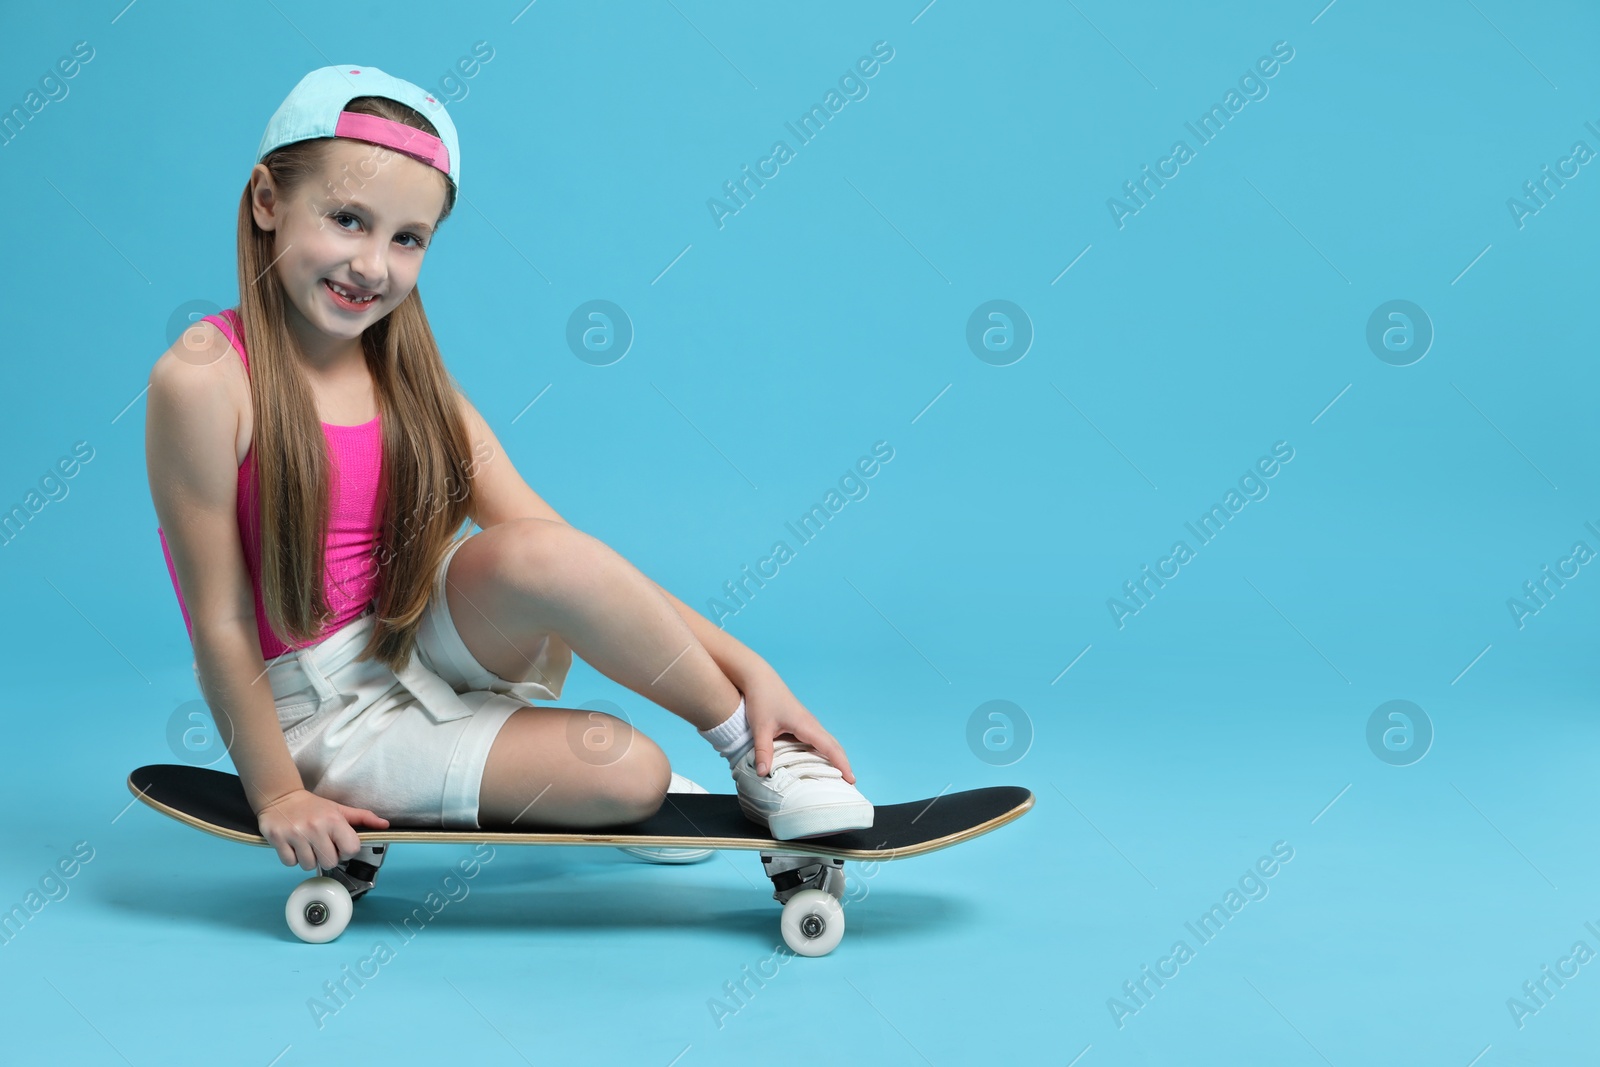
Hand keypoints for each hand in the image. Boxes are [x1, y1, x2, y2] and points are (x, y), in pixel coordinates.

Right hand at [254, 788, 389, 870]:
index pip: (351, 850)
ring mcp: (295, 834)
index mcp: (333, 820)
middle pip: (329, 862)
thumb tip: (385, 825)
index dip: (346, 851)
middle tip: (320, 845)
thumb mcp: (339, 809)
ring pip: (308, 866)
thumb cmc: (313, 807)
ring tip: (306, 844)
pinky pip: (290, 863)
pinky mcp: (277, 839)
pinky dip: (292, 858)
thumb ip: (364, 818)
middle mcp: (315, 827)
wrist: (281, 797)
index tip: (339, 845)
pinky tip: (293, 845)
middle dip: (326, 857)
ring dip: (308, 859)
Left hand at [737, 667, 856, 782]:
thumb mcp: (760, 727)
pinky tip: (820, 763)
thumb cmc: (761, 700)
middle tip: (850, 785)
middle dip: (843, 764)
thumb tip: (764, 774)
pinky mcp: (802, 723)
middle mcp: (811, 724)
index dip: (841, 764)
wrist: (759, 679)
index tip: (851, 780)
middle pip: (834, 746)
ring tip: (839, 778)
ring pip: (827, 742)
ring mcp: (808, 723)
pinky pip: (818, 740)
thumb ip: (763, 751)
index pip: (830, 748)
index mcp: (806, 725)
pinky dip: (825, 753)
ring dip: (835, 758)